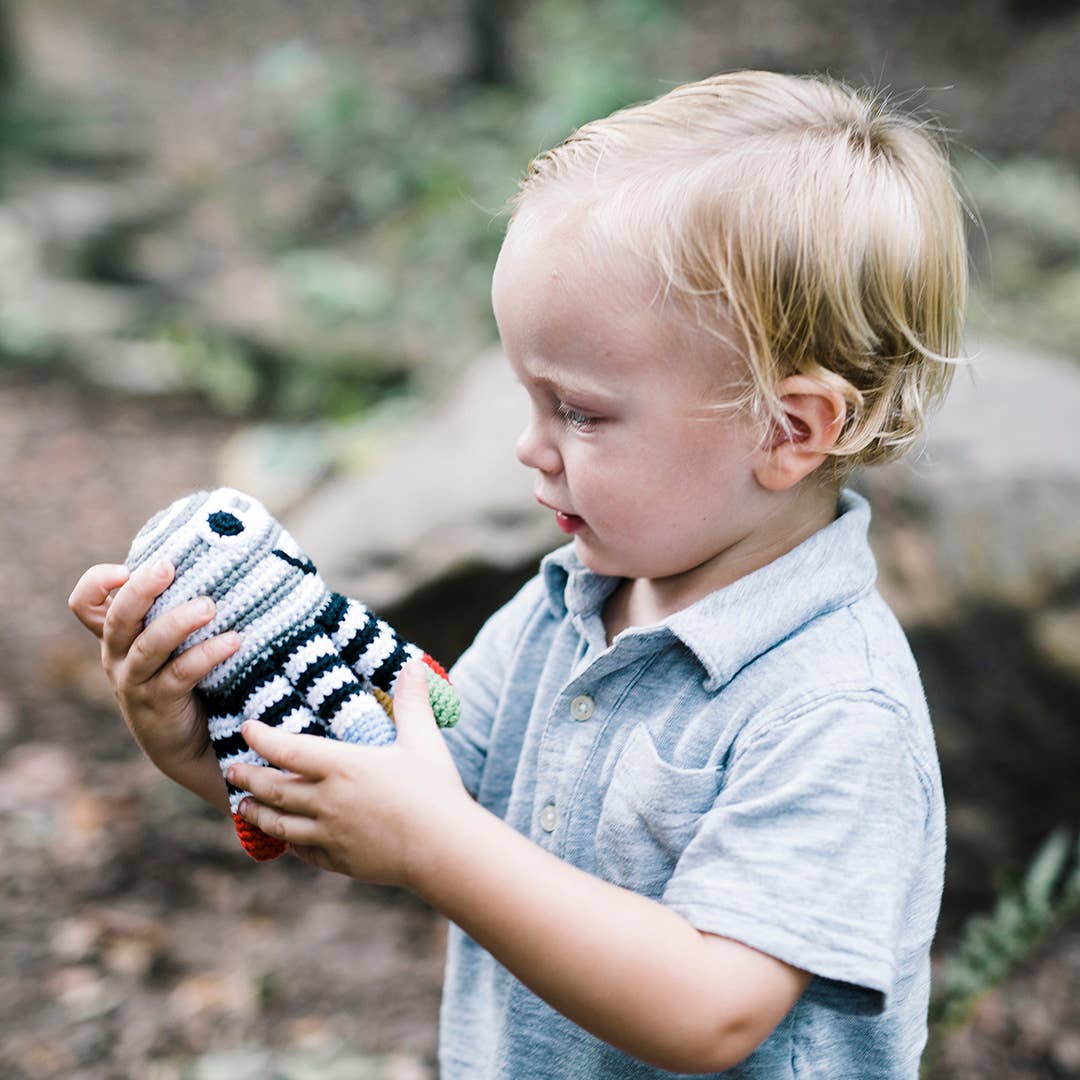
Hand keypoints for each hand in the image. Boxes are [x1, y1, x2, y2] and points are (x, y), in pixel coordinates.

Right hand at [67, 560, 239, 776]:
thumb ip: (178, 607)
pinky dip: (206, 655)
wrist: (188, 743)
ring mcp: (135, 683)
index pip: (85, 605)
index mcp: (117, 636)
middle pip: (117, 619)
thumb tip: (218, 562)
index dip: (96, 583)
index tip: (126, 569)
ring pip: (148, 646)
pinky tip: (233, 641)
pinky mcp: (160, 704)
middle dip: (140, 590)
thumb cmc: (185, 678)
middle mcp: (118, 657)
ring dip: (178, 622)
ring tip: (209, 606)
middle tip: (168, 567)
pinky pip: (181, 674)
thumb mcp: (171, 642)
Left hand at [229, 660, 470, 885]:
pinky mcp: (338, 861)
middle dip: (248, 777)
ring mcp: (330, 834)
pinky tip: (285, 836)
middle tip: (233, 769)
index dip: (262, 738)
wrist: (445, 850)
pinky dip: (287, 840)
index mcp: (343, 766)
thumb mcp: (423, 740)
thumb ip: (412, 702)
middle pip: (273, 788)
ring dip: (256, 812)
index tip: (248, 729)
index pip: (287, 750)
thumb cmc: (435, 791)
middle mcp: (328, 801)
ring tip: (243, 804)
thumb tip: (413, 665)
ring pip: (279, 823)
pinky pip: (302, 850)